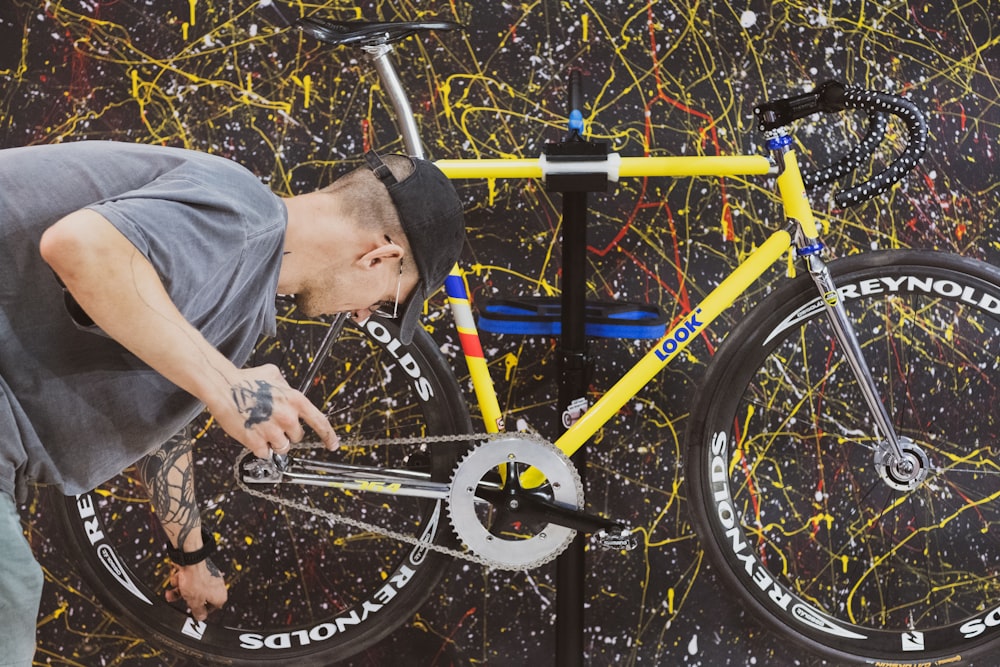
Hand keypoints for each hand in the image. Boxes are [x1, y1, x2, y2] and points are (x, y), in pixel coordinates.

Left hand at [167, 558, 226, 621]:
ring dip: (180, 591)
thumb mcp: (195, 603)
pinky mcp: (199, 570)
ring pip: (192, 588)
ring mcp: (207, 576)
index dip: (201, 611)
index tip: (193, 612)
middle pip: (200, 597)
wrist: (190, 560)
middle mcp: (216, 585)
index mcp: (220, 595)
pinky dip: (181, 581)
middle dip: (187, 599)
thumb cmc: (196, 580)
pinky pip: (189, 579)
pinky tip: (177, 580)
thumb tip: (200, 617)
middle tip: (183, 600)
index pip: (212, 608)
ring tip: (172, 592)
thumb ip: (198, 612)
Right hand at [206, 363, 338, 456]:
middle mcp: (287, 417)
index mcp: (295, 400)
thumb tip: (289, 393)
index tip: (332, 444)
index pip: (320, 421)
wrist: (223, 387)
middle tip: (273, 424)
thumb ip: (287, 387)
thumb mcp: (274, 375)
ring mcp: (272, 431)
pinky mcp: (256, 442)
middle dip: (287, 433)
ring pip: (282, 447)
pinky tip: (253, 435)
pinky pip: (265, 453)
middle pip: (297, 437)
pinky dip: (259, 448)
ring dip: (274, 442)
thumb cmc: (246, 380)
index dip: (328, 435)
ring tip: (261, 429)